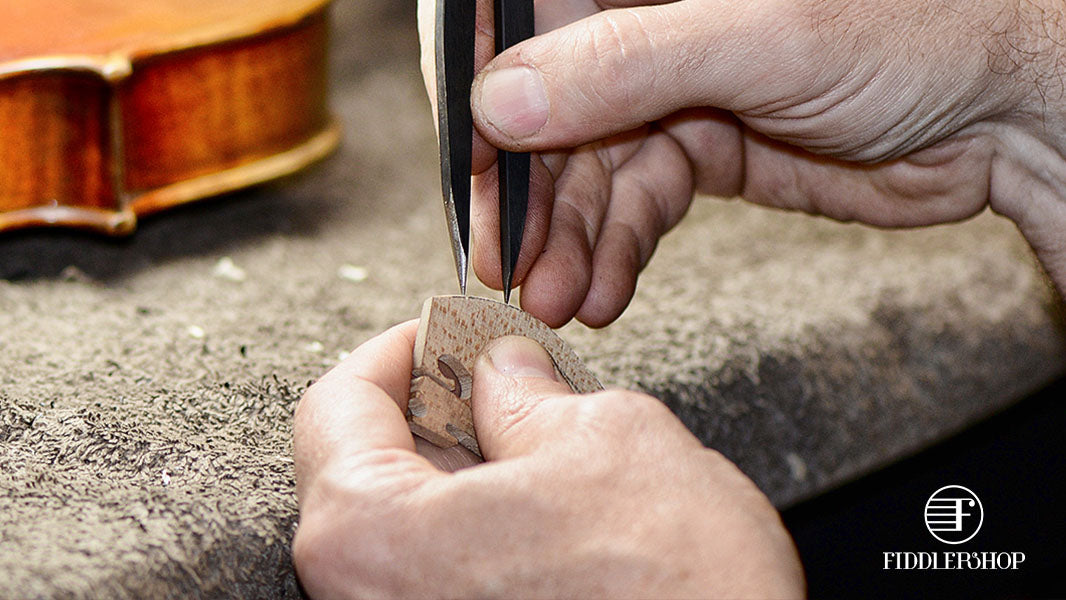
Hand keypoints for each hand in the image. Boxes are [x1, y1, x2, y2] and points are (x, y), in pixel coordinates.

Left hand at [292, 321, 803, 597]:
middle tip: (504, 375)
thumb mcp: (603, 436)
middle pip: (368, 465)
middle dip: (439, 407)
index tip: (448, 330)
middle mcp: (366, 598)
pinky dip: (482, 523)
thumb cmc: (673, 584)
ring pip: (410, 521)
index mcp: (368, 533)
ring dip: (467, 465)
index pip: (337, 403)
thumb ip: (528, 393)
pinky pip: (442, 569)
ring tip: (539, 436)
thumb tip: (504, 369)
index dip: (399, 348)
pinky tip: (545, 502)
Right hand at [420, 0, 1065, 326]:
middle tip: (508, 263)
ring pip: (590, 171)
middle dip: (528, 196)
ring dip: (569, 241)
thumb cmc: (919, 29)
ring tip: (558, 297)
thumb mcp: (764, 37)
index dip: (483, 92)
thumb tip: (505, 98)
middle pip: (548, 110)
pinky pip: (636, 205)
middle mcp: (649, 25)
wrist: (1007, 112)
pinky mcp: (702, 148)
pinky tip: (601, 290)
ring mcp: (676, 89)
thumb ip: (628, 64)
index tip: (469, 168)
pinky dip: (615, 252)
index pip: (526, 19)